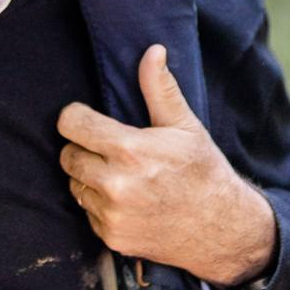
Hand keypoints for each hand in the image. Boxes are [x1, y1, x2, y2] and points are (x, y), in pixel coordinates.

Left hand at [57, 45, 275, 285]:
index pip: (71, 124)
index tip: (87, 117)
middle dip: (82, 147)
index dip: (76, 116)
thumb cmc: (203, 171)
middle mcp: (115, 185)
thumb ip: (159, 88)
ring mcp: (112, 215)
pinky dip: (99, 203)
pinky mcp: (112, 238)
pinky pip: (87, 211)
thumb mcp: (185, 125)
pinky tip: (125, 198)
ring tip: (119, 172)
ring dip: (88, 176)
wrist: (222, 230)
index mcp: (130, 150)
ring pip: (75, 184)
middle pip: (67, 155)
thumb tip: (153, 50)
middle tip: (107, 147)